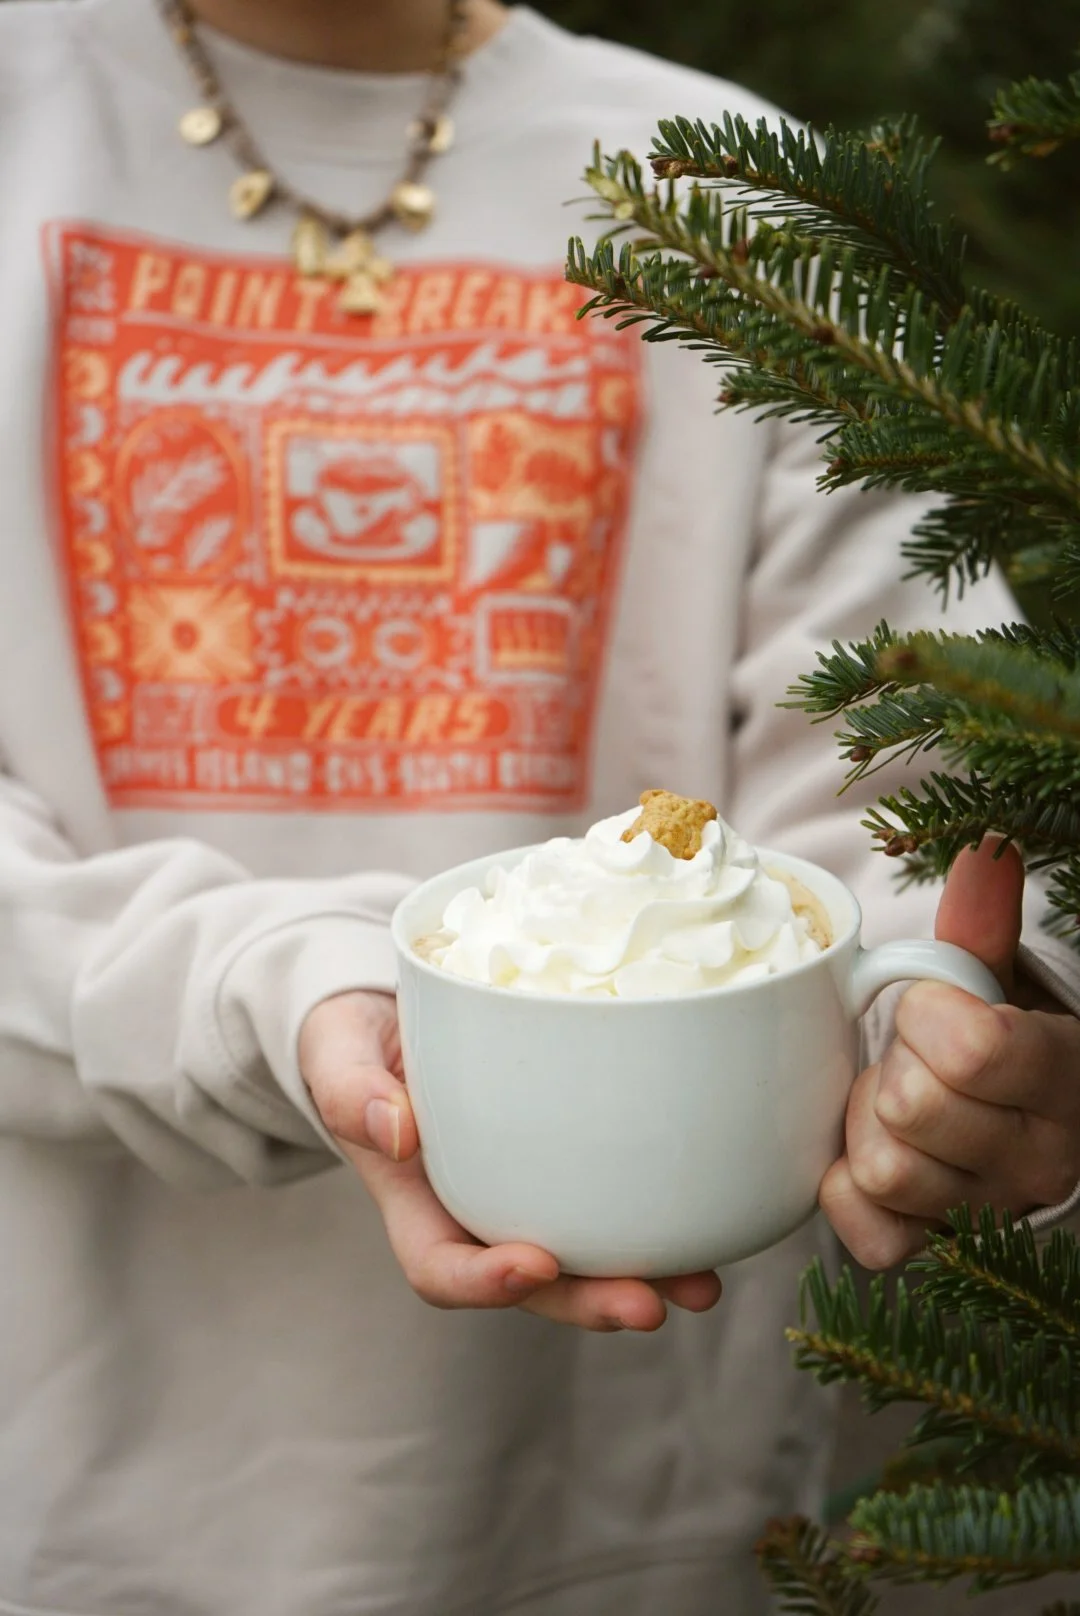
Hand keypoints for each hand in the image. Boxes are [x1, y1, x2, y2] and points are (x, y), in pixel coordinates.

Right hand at [299, 991, 722, 1329]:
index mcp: (413, 1203)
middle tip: (648, 1306)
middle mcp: (474, 1214)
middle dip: (589, 1303)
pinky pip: (609, 1203)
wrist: (388, 1016)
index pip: (442, 1269)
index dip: (487, 1283)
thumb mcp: (337, 1051)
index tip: (535, 1263)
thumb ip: (352, 1089)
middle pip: (533, 1284)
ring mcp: (523, 1195)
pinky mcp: (565, 1163)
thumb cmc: (353, 1038)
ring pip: (585, 1256)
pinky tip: (707, 1218)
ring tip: (702, 1286)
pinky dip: (659, 1219)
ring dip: (643, 1277)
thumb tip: (397, 1131)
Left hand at [820, 839, 1079, 1268]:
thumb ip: (982, 923)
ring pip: (884, 1166)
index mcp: (1063, 1079)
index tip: (928, 1006)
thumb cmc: (997, 1044)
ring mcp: (983, 1209)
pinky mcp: (928, 1248)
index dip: (927, 1014)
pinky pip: (861, 1225)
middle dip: (892, 1065)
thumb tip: (983, 851)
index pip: (976, 1050)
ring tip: (890, 1102)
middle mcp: (1037, 1158)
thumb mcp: (997, 981)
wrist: (1018, 1129)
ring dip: (867, 1124)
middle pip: (913, 1106)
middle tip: (906, 1057)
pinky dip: (845, 1187)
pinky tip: (867, 1152)